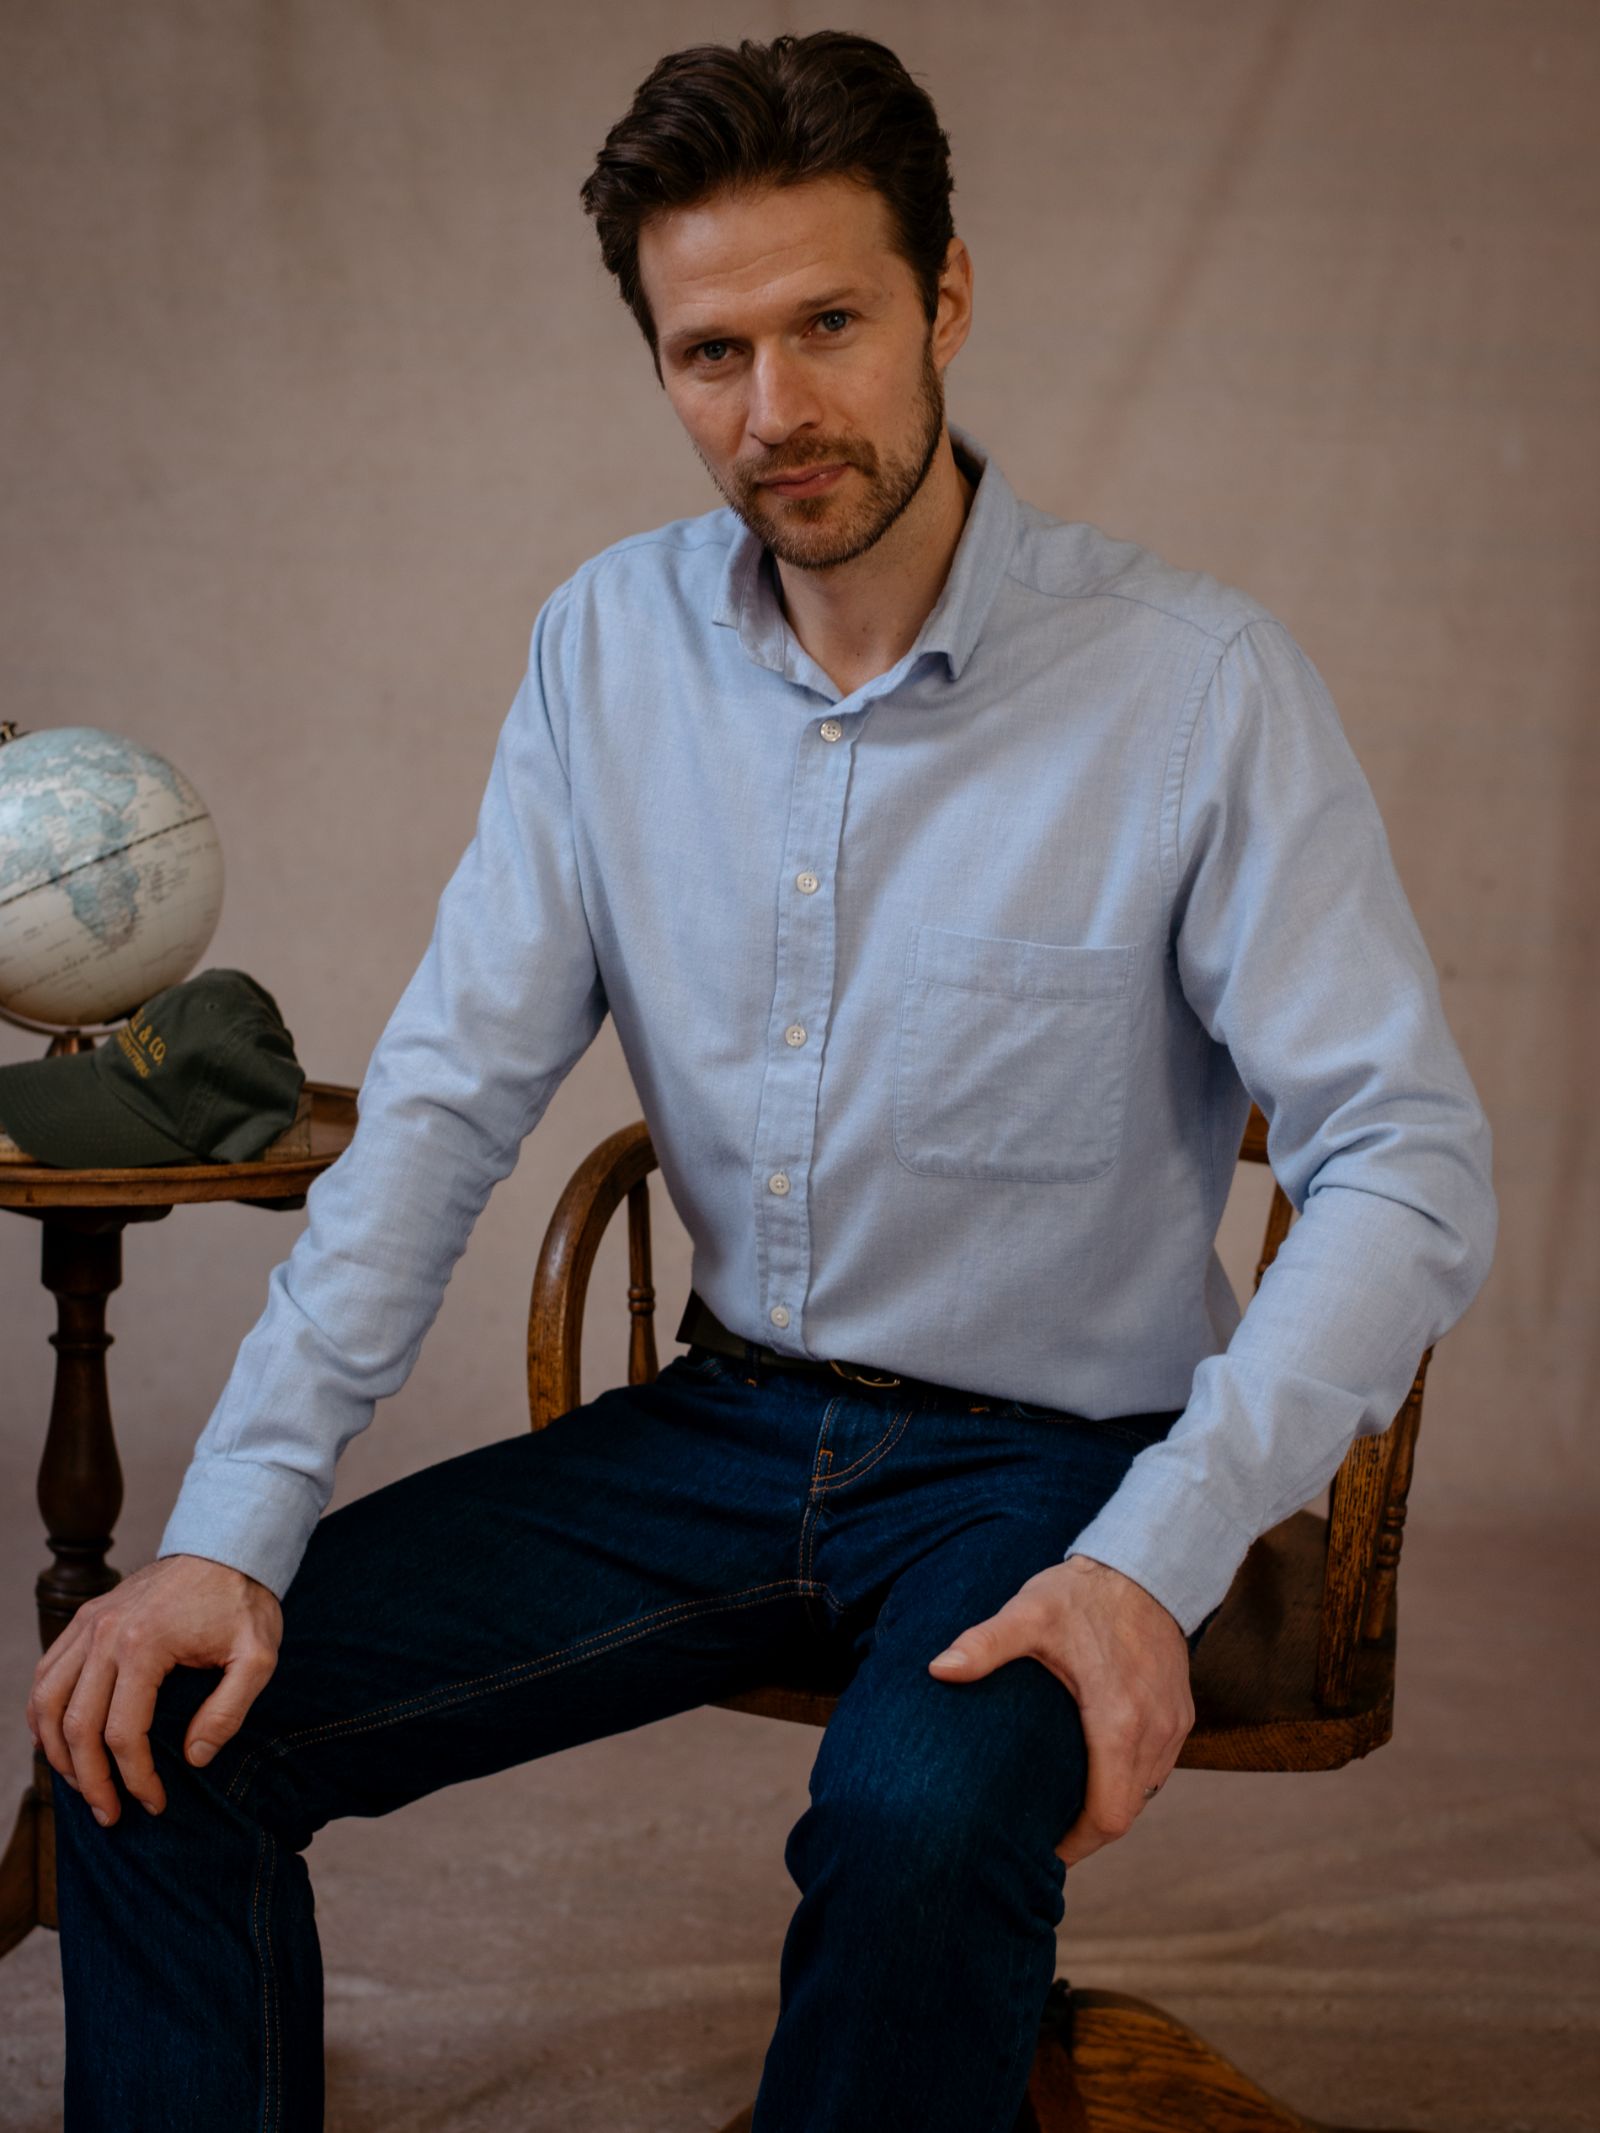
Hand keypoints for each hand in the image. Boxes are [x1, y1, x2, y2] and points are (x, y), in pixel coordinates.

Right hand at [26, 1554, 282, 1828]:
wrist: (228, 1545)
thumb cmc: (243, 1602)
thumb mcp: (258, 1656)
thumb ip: (230, 1710)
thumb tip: (194, 1758)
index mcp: (144, 1644)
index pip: (121, 1733)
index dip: (134, 1778)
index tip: (154, 1804)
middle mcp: (105, 1634)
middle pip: (76, 1727)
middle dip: (90, 1782)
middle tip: (110, 1815)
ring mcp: (89, 1623)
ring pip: (48, 1704)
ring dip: (57, 1754)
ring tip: (83, 1787)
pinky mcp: (85, 1618)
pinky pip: (46, 1675)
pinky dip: (44, 1715)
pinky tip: (60, 1742)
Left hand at [927, 1553, 1193, 1866]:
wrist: (1147, 1564)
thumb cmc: (1082, 1594)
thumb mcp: (1028, 1614)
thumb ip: (985, 1645)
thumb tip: (938, 1669)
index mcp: (1118, 1722)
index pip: (1108, 1816)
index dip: (1077, 1845)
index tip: (1043, 1850)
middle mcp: (1155, 1733)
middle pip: (1126, 1814)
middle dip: (1087, 1831)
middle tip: (1043, 1833)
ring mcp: (1173, 1725)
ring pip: (1144, 1792)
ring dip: (1110, 1803)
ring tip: (1064, 1804)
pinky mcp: (1182, 1714)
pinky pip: (1158, 1767)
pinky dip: (1130, 1778)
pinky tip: (1096, 1768)